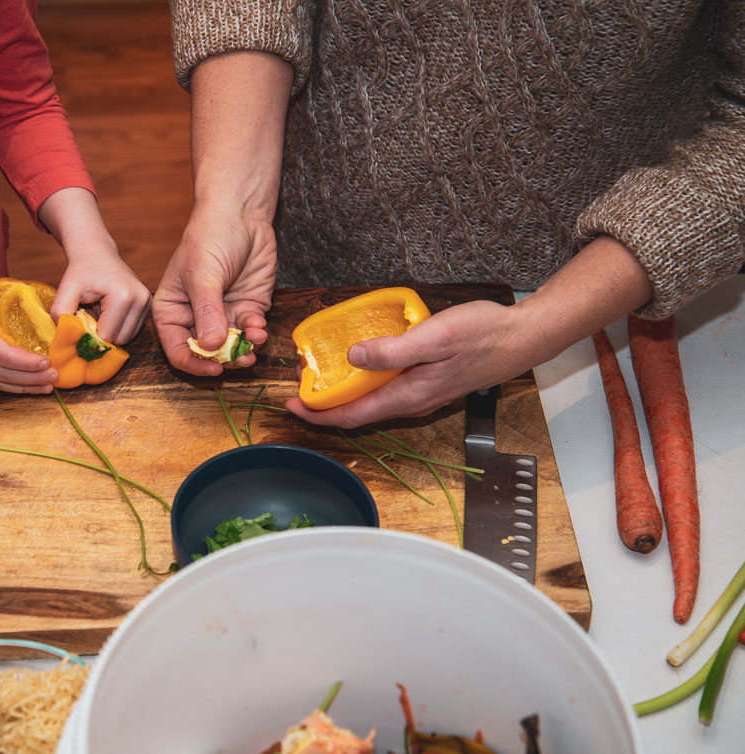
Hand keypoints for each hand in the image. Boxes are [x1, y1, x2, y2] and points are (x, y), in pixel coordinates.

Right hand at [0, 295, 61, 391]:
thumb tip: (0, 321)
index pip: (4, 356)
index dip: (28, 363)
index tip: (47, 362)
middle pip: (6, 376)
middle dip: (34, 379)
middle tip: (56, 378)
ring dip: (24, 388)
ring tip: (46, 389)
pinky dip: (7, 387)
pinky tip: (20, 387)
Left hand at [51, 241, 150, 344]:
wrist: (96, 253)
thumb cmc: (80, 272)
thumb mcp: (65, 291)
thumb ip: (61, 315)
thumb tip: (68, 340)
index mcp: (123, 296)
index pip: (107, 336)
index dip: (91, 331)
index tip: (83, 315)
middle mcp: (140, 299)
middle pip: (120, 340)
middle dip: (102, 332)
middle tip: (92, 312)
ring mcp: (147, 302)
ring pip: (127, 337)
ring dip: (110, 330)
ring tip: (101, 309)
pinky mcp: (148, 304)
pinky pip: (132, 330)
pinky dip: (118, 325)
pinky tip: (109, 309)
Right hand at [152, 204, 276, 375]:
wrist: (242, 215)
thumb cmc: (210, 238)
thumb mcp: (204, 275)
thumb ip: (207, 311)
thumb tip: (210, 347)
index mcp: (172, 310)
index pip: (176, 348)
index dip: (193, 363)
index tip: (213, 369)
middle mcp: (195, 317)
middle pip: (206, 354)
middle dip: (224, 360)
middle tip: (240, 360)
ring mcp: (222, 315)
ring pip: (231, 347)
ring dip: (243, 350)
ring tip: (254, 343)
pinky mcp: (246, 309)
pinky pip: (250, 332)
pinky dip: (256, 335)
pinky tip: (260, 326)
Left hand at [285, 235, 655, 426]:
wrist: (523, 338)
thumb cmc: (483, 335)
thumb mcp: (433, 337)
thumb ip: (393, 351)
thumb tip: (353, 357)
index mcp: (408, 396)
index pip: (353, 416)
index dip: (319, 414)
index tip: (291, 405)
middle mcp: (413, 402)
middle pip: (359, 414)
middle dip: (326, 408)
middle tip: (298, 394)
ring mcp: (422, 395)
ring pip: (373, 404)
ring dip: (345, 397)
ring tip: (321, 383)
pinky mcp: (430, 383)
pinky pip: (389, 391)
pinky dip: (366, 385)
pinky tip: (361, 367)